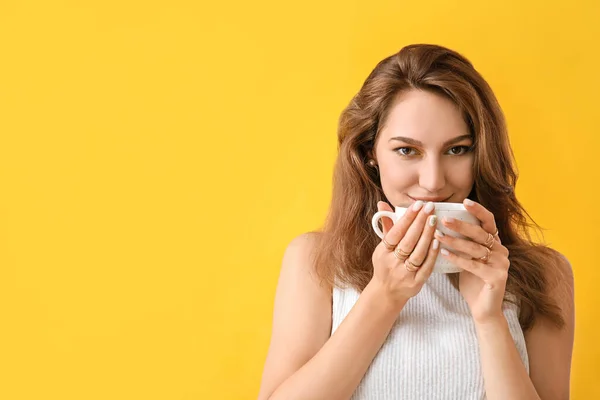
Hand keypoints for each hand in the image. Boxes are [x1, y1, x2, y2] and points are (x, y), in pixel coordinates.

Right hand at [370, 200, 440, 310]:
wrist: (387, 292)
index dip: (407, 218)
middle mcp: (392, 263)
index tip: (417, 205)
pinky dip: (432, 253)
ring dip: (427, 235)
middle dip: (419, 222)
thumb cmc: (386, 265)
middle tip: (430, 207)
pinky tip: (437, 240)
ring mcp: (404, 274)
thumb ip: (387, 225)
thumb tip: (382, 203)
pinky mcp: (415, 283)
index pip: (395, 233)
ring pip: (418, 252)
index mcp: (382, 252)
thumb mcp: (382, 247)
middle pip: (408, 241)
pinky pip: (426, 266)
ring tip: (435, 219)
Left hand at [434, 199, 508, 323]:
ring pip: (475, 248)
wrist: (483, 308)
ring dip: (454, 241)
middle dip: (461, 225)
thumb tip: (440, 223)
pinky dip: (457, 258)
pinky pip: (474, 265)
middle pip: (480, 233)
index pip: (488, 221)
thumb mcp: (466, 257)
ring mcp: (502, 264)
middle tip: (444, 219)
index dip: (478, 210)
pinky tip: (443, 253)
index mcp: (494, 243)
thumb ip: (461, 241)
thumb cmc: (471, 280)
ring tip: (437, 235)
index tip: (464, 201)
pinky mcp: (498, 277)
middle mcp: (501, 250)